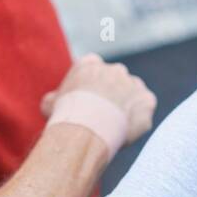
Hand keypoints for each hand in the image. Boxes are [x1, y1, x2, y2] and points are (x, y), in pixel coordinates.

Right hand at [42, 54, 156, 144]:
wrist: (86, 129)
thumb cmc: (65, 117)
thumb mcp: (50, 105)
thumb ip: (54, 98)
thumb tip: (50, 102)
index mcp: (90, 64)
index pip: (92, 69)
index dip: (90, 88)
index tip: (87, 102)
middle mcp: (114, 69)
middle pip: (115, 81)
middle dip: (111, 96)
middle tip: (102, 118)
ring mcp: (133, 84)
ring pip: (132, 95)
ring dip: (127, 107)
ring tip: (115, 128)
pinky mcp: (147, 101)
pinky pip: (145, 111)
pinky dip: (138, 121)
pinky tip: (126, 133)